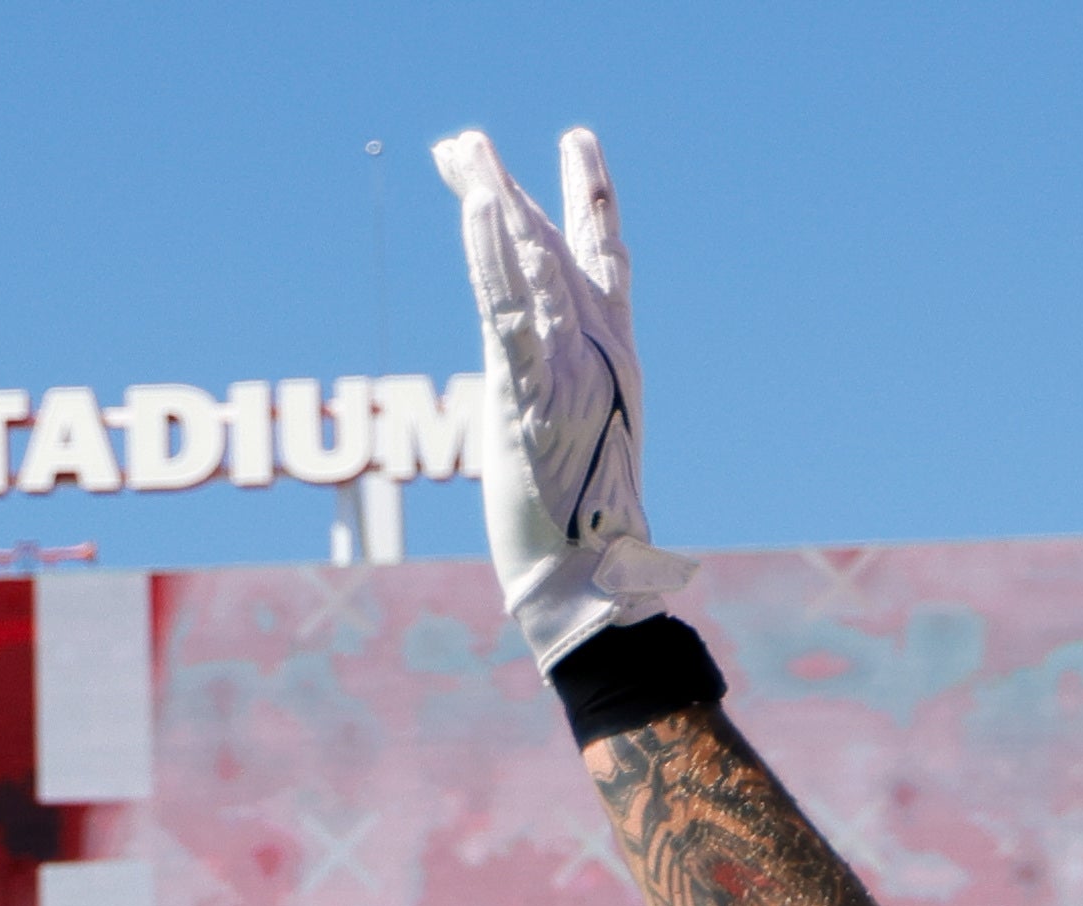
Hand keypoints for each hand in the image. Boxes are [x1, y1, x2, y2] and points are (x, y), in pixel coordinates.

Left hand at [431, 127, 685, 673]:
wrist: (594, 585)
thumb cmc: (582, 529)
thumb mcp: (569, 440)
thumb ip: (557, 390)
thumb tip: (534, 374)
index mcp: (617, 357)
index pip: (601, 259)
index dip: (585, 197)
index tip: (576, 143)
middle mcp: (603, 351)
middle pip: (557, 248)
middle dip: (513, 189)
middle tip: (469, 142)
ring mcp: (573, 371)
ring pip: (532, 268)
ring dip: (494, 204)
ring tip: (464, 151)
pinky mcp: (537, 397)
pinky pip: (509, 312)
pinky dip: (492, 255)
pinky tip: (477, 207)